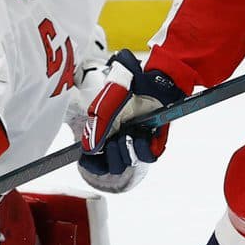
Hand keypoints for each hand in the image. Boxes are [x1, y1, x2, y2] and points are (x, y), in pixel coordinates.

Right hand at [78, 50, 184, 190]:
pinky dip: (143, 149)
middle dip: (112, 156)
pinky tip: (142, 135)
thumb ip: (97, 126)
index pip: (95, 161)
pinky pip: (149, 156)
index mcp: (104, 134)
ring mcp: (137, 141)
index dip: (93, 164)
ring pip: (130, 162)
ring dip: (127, 149)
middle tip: (115, 140)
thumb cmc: (128, 87)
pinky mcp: (154, 140)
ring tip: (130, 132)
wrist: (153, 79)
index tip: (94, 159)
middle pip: (113, 166)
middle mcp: (120, 140)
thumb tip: (90, 149)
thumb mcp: (106, 105)